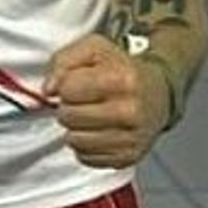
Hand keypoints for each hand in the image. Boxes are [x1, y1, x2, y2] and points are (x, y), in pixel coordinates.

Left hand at [43, 34, 170, 167]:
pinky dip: (86, 145)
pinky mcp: (128, 157)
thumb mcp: (94, 49)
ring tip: (90, 116)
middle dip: (69, 107)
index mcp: (122, 79)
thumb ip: (63, 61)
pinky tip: (98, 131)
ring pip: (74, 141)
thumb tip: (48, 90)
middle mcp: (130, 111)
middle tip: (84, 101)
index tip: (78, 84)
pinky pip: (85, 158)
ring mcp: (131, 138)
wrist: (159, 93)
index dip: (66, 86)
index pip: (68, 90)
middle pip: (68, 117)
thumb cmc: (122, 70)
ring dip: (75, 128)